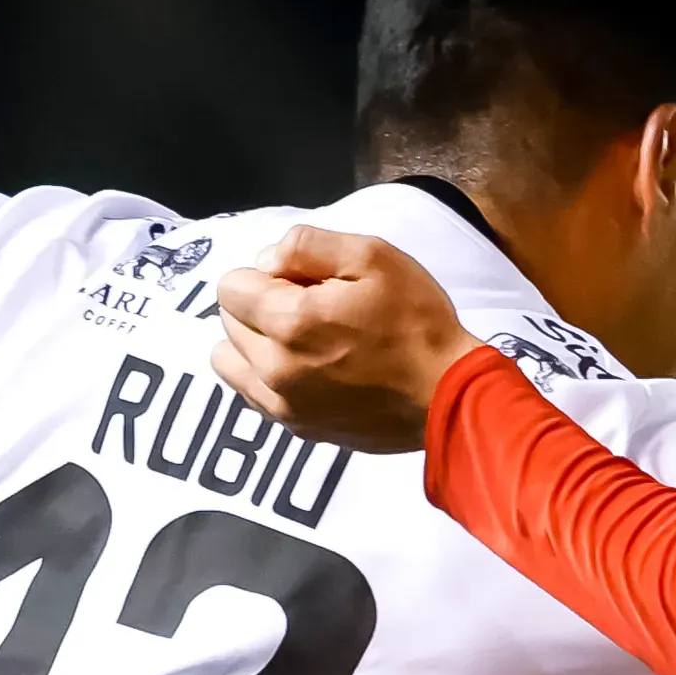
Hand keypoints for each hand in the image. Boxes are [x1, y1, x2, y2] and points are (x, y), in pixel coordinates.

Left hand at [210, 227, 481, 454]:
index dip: (266, 274)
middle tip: (312, 307)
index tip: (304, 281)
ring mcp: (283, 405)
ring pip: (229, 362)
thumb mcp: (372, 256)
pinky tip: (305, 369)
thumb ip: (306, 246)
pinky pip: (251, 394)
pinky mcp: (297, 428)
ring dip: (252, 342)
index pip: (230, 286)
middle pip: (228, 321)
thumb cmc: (415, 318)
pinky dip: (264, 376)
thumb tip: (265, 261)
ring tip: (299, 339)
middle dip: (259, 305)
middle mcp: (273, 369)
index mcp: (289, 322)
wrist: (447, 393)